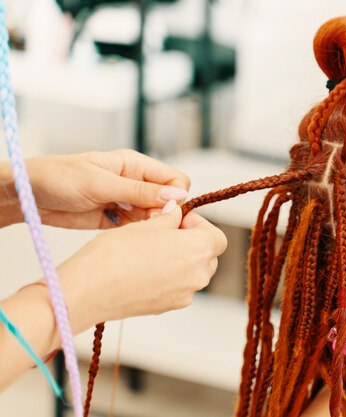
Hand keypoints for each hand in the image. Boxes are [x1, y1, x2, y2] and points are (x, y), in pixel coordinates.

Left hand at [24, 149, 189, 228]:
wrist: (27, 196)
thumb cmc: (58, 178)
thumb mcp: (101, 184)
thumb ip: (139, 192)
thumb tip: (176, 196)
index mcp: (136, 165)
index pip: (175, 180)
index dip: (175, 197)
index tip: (163, 213)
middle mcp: (135, 183)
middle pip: (168, 201)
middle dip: (163, 215)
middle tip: (146, 226)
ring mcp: (126, 202)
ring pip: (155, 217)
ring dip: (149, 227)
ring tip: (132, 233)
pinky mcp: (116, 220)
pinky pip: (138, 229)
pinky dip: (136, 235)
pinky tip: (124, 237)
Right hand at [57, 202, 227, 330]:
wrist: (88, 290)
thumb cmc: (114, 254)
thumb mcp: (145, 225)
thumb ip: (169, 218)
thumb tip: (176, 212)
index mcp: (198, 250)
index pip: (217, 237)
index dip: (200, 226)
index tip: (179, 220)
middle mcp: (197, 275)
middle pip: (208, 256)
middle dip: (191, 242)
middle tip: (165, 233)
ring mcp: (184, 295)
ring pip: (193, 273)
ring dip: (180, 260)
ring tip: (151, 250)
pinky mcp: (168, 307)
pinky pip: (178, 287)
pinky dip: (169, 277)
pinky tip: (143, 269)